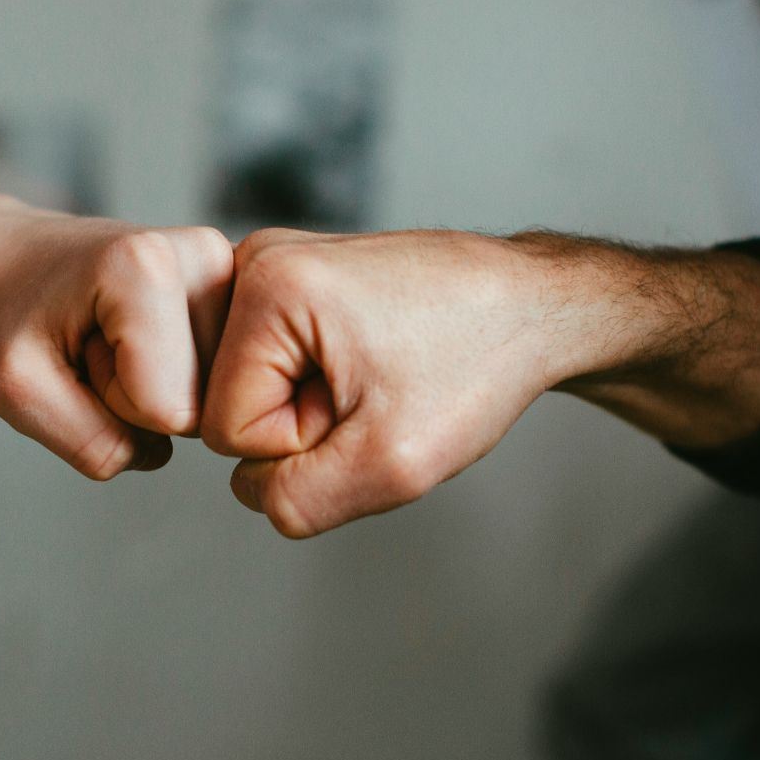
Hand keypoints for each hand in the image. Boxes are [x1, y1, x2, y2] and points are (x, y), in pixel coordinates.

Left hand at [0, 195, 233, 478]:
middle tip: (97, 345)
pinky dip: (179, 374)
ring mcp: (231, 268)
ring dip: (158, 386)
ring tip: (115, 337)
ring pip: (217, 395)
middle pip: (201, 404)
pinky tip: (147, 337)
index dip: (114, 404)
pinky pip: (224, 377)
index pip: (168, 410)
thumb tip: (159, 452)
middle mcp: (204, 255)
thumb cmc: (13, 316)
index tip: (82, 353)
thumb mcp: (18, 391)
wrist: (15, 262)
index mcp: (146, 265)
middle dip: (140, 396)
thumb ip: (90, 442)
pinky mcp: (240, 286)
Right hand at [199, 228, 581, 536]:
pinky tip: (369, 362)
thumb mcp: (392, 464)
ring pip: (251, 390)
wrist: (533, 306)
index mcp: (267, 285)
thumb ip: (297, 500)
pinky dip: (319, 382)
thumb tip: (251, 490)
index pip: (227, 429)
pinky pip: (273, 368)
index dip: (302, 442)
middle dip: (304, 422)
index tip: (369, 403)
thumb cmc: (479, 362)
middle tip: (376, 390)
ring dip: (314, 405)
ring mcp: (272, 265)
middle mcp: (256, 259)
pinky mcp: (291, 280)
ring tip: (376, 374)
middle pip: (229, 404)